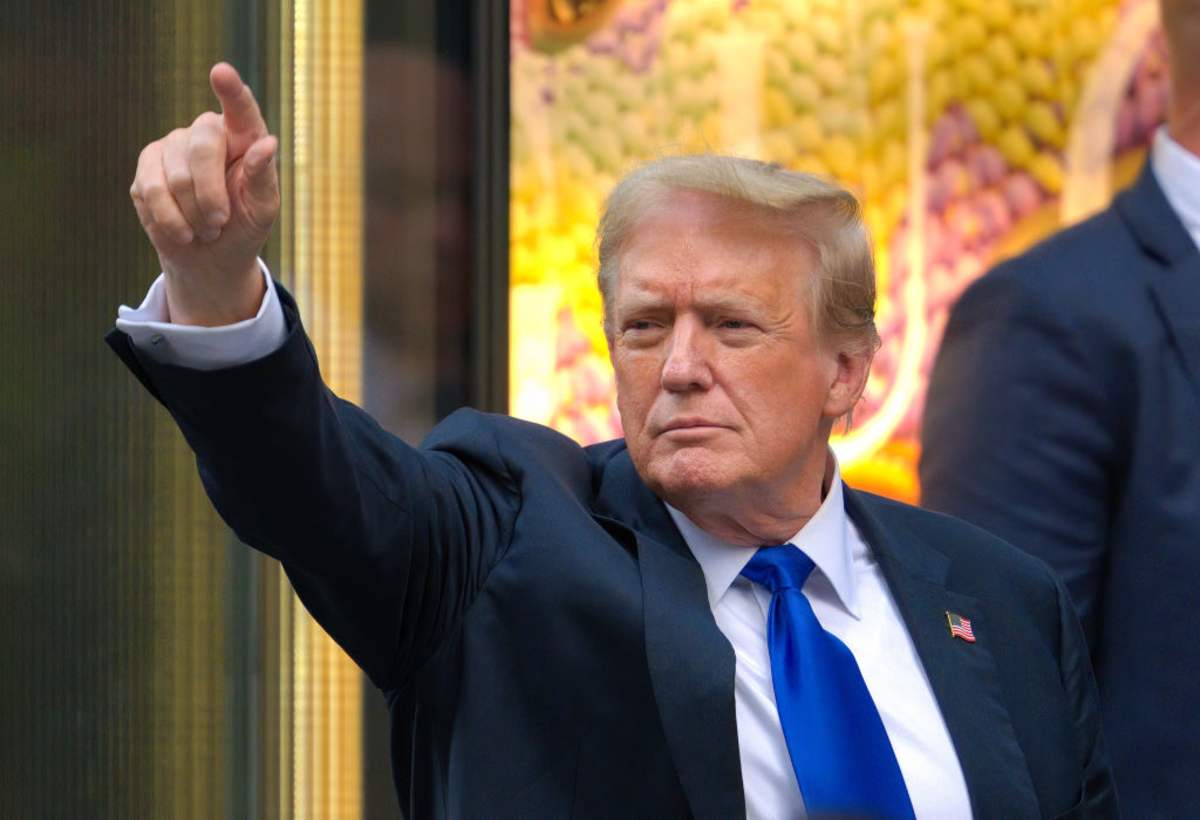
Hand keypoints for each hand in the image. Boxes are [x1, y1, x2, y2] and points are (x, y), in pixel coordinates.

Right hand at [130, 62, 279, 325]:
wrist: (210, 258)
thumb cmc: (244, 227)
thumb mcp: (263, 209)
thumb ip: (263, 176)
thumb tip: (267, 143)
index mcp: (244, 137)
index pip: (240, 109)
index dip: (231, 91)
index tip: (221, 72)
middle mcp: (206, 132)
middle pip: (201, 148)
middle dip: (211, 195)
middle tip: (219, 224)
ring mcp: (172, 145)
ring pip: (176, 176)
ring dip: (192, 215)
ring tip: (206, 229)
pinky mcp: (146, 166)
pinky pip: (150, 191)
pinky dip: (170, 220)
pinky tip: (182, 230)